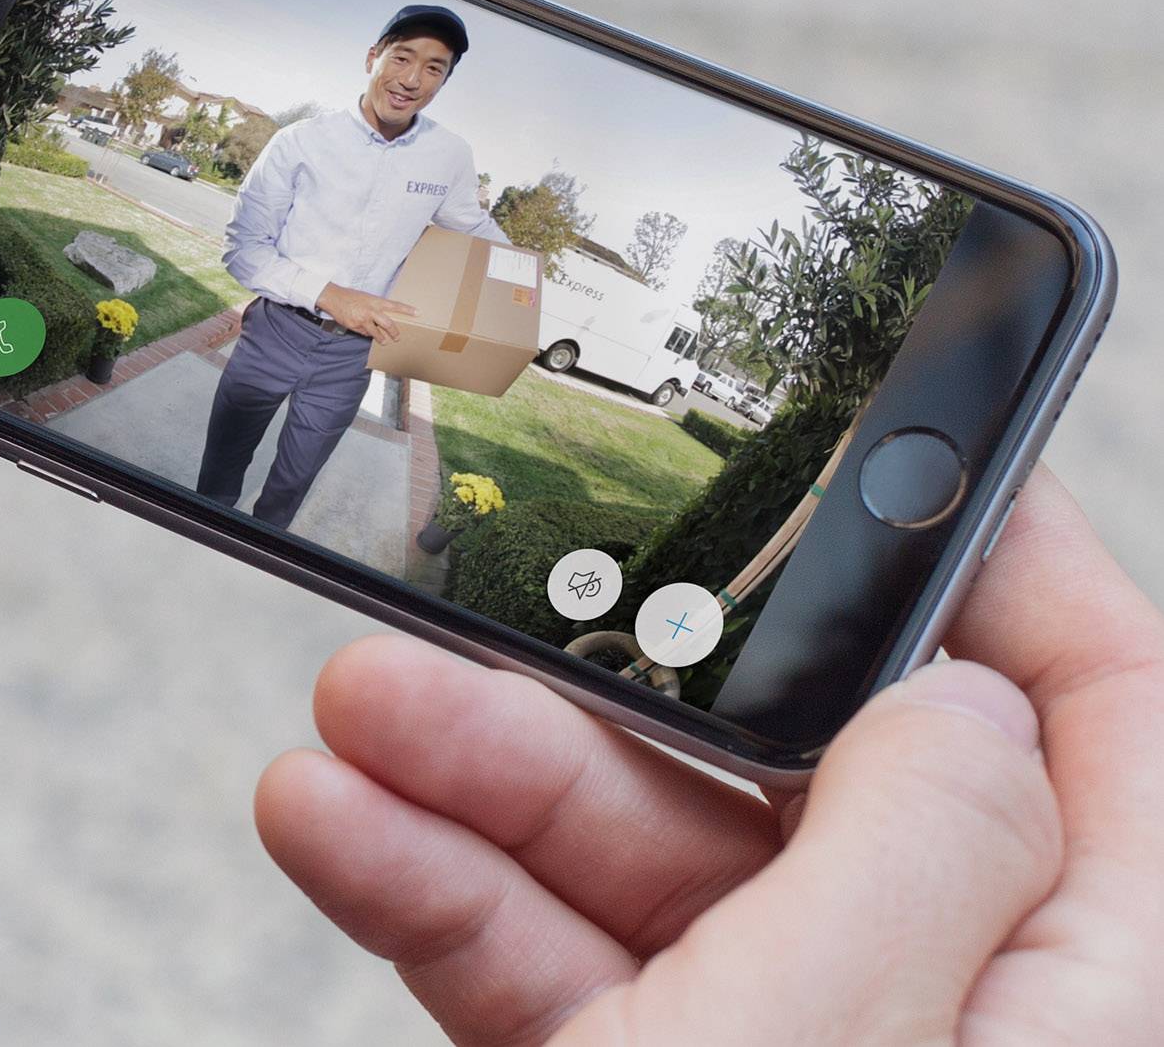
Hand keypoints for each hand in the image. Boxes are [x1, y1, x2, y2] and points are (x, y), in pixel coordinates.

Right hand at [257, 465, 1163, 1043]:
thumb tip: (954, 689)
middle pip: (815, 781)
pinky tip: (350, 827)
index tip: (886, 449)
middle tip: (504, 605)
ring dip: (490, 788)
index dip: (1006, 562)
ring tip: (358, 718)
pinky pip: (572, 976)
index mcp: (1100, 1011)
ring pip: (663, 875)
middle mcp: (969, 1031)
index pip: (1113, 715)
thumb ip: (932, 839)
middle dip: (630, 692)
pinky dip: (454, 902)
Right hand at [315, 282, 416, 342]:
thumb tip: (385, 316)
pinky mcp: (355, 326)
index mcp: (375, 301)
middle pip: (388, 324)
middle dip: (394, 333)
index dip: (407, 310)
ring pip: (376, 333)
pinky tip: (366, 331)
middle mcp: (370, 310)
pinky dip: (366, 333)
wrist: (334, 298)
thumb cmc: (351, 296)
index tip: (418, 313)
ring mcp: (362, 319)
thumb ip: (377, 306)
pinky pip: (364, 333)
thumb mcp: (367, 297)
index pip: (395, 305)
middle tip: (397, 337)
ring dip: (381, 339)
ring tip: (385, 341)